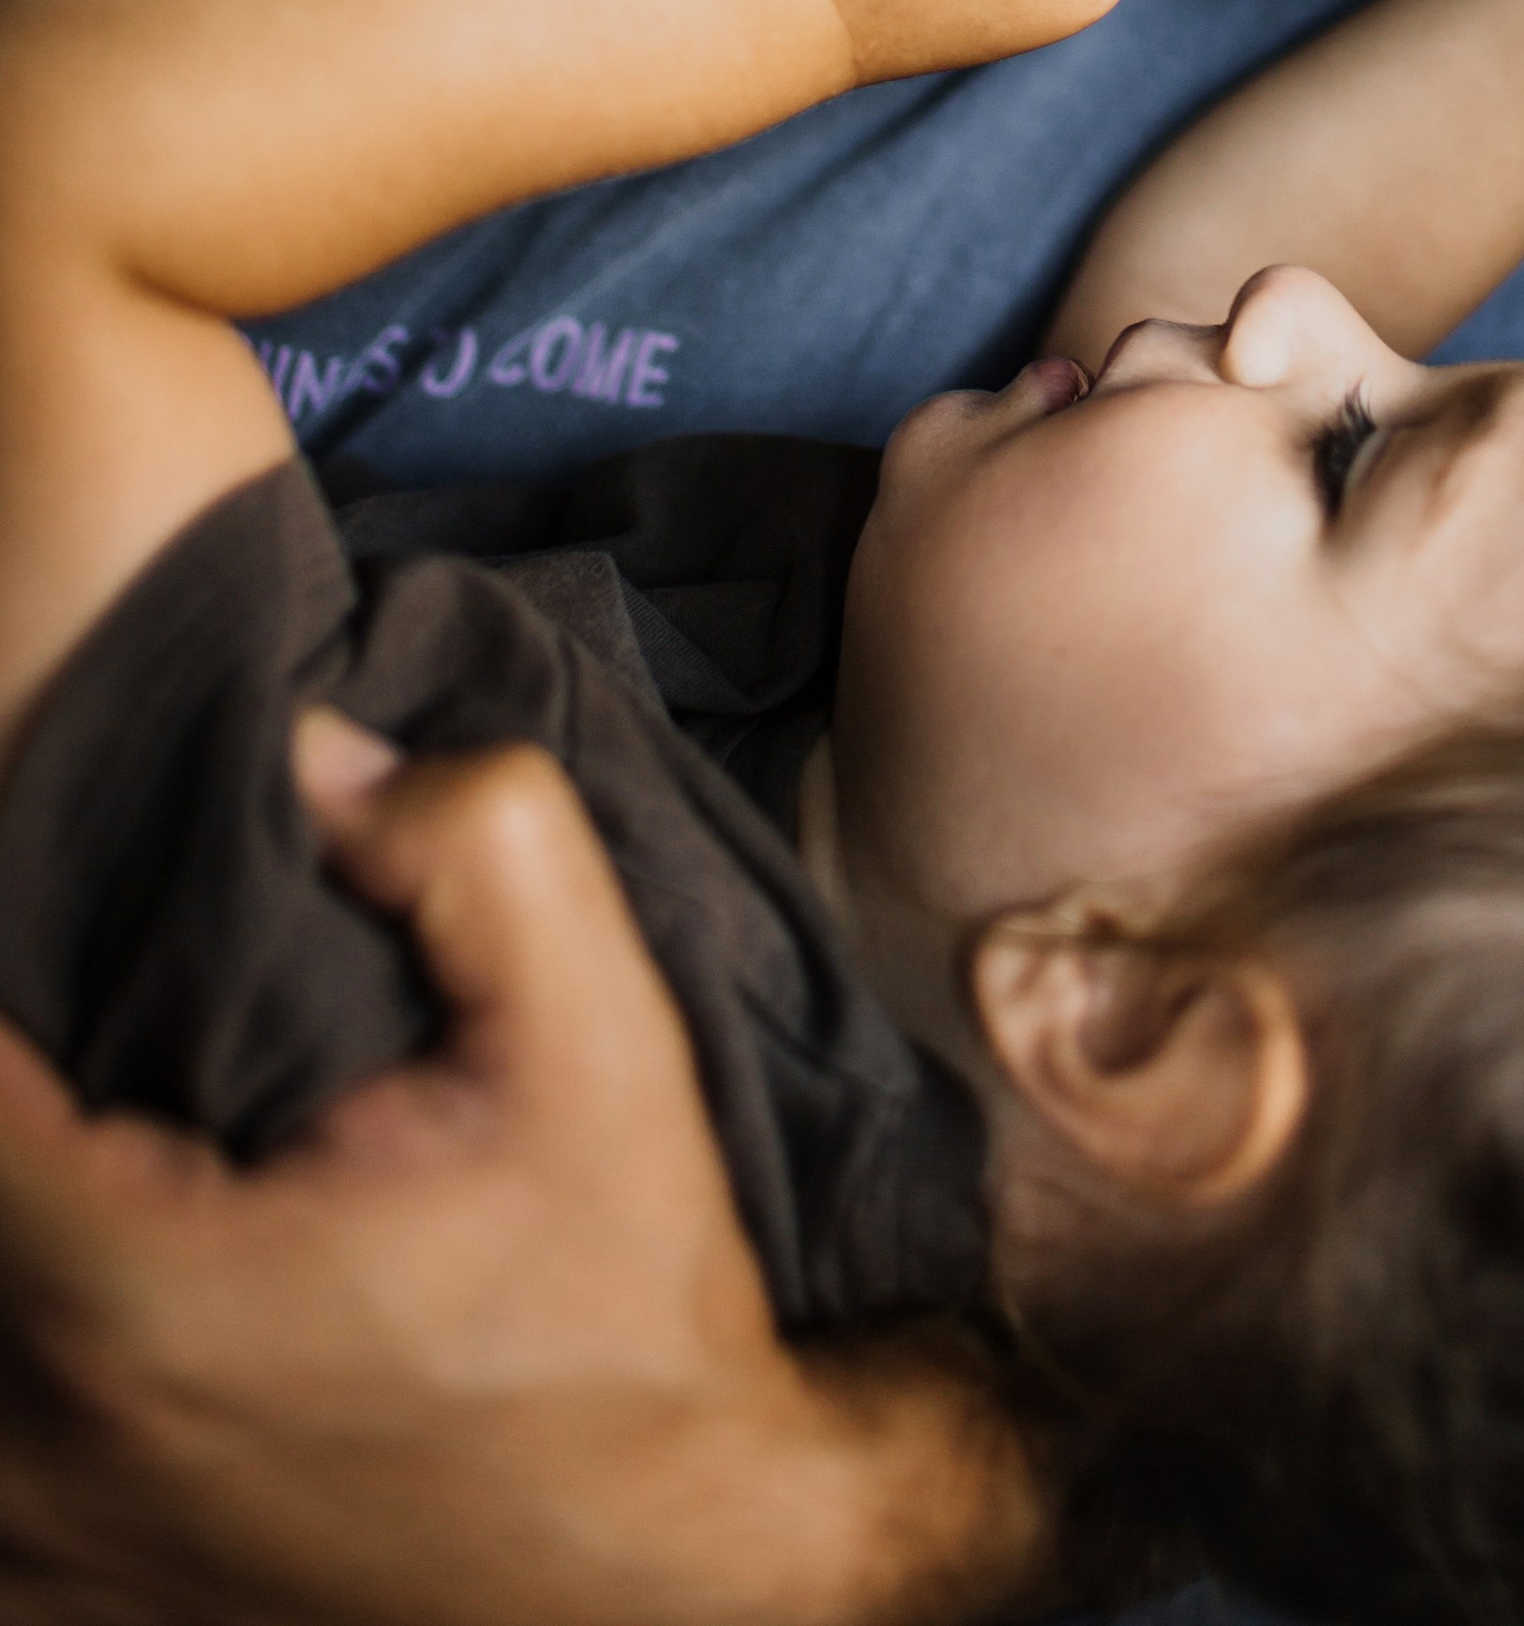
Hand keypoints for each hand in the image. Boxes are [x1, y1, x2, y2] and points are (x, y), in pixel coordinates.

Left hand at [0, 715, 1048, 1625]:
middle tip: (100, 1003)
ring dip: (20, 1199)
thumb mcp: (605, 1040)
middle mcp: (42, 1447)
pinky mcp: (66, 1600)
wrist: (680, 1564)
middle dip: (19, 1078)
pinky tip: (118, 1251)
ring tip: (111, 1112)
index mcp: (128, 1293)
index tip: (49, 893)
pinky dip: (28, 1327)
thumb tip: (314, 759)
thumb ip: (478, 842)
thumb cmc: (630, 1316)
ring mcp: (38, 1552)